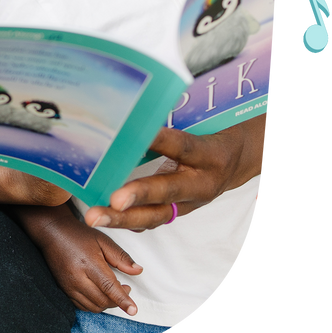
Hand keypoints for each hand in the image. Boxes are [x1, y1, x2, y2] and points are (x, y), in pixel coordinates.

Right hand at [14, 206, 141, 314]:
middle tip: (125, 288)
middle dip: (117, 301)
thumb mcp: (102, 240)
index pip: (109, 287)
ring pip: (92, 306)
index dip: (123, 300)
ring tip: (112, 291)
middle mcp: (77, 277)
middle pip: (102, 300)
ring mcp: (68, 285)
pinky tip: (99, 293)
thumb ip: (120, 257)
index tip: (133, 310)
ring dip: (106, 304)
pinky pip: (81, 306)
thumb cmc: (78, 235)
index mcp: (89, 263)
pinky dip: (94, 304)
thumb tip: (138, 270)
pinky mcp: (63, 289)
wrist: (52, 232)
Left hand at [84, 115, 266, 231]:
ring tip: (96, 217)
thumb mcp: (202, 125)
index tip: (130, 135)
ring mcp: (189, 202)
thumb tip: (132, 111)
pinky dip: (126, 221)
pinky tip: (104, 219)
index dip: (157, 140)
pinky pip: (150, 221)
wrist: (236, 161)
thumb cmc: (213, 136)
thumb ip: (173, 121)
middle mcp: (201, 183)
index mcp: (209, 155)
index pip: (181, 146)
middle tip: (114, 200)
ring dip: (123, 218)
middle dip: (138, 196)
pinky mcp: (177, 212)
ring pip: (156, 215)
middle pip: (168, 191)